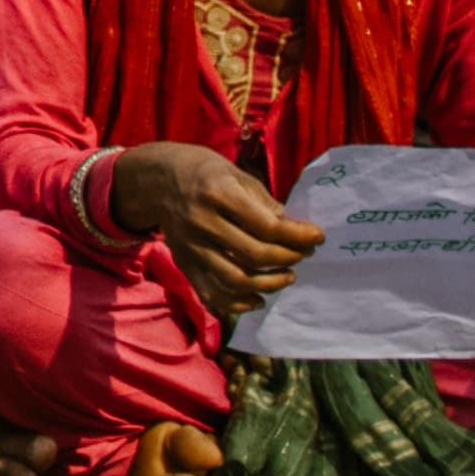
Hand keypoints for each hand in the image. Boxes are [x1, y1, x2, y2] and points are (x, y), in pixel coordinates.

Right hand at [122, 144, 317, 314]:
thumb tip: (294, 231)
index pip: (267, 226)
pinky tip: (258, 298)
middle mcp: (201, 222)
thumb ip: (265, 204)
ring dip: (269, 284)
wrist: (156, 180)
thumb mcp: (237, 175)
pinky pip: (211, 292)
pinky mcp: (183, 262)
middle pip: (254, 254)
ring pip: (235, 279)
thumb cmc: (205, 173)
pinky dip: (238, 303)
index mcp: (218, 193)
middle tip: (304, 254)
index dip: (298, 236)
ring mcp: (190, 246)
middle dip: (288, 258)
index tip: (318, 237)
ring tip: (288, 276)